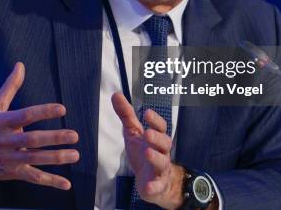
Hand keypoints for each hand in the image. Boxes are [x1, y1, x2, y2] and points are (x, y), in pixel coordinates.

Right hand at [0, 62, 79, 199]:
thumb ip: (10, 86)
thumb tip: (20, 65)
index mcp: (2, 122)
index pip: (26, 115)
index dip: (44, 111)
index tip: (62, 108)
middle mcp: (6, 141)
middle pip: (33, 140)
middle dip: (54, 138)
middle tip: (74, 135)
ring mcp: (10, 159)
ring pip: (36, 159)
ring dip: (57, 158)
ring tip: (75, 155)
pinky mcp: (12, 172)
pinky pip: (33, 177)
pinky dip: (50, 182)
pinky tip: (66, 183)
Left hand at [111, 92, 184, 208]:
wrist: (152, 180)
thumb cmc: (144, 152)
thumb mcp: (133, 133)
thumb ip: (126, 115)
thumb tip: (116, 94)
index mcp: (156, 138)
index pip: (160, 127)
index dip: (155, 120)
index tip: (147, 113)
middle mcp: (161, 152)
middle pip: (165, 143)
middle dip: (157, 138)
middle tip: (147, 133)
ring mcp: (160, 169)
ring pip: (162, 163)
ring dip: (156, 157)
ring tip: (147, 152)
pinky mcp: (156, 185)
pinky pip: (157, 186)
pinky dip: (154, 186)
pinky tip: (149, 186)